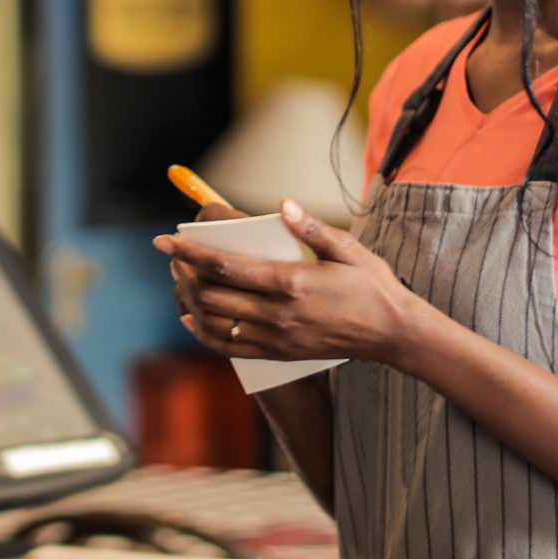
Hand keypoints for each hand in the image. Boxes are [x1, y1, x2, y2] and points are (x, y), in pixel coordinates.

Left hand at [155, 200, 432, 366]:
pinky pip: (229, 347)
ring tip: (182, 280)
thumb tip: (282, 204)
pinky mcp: (278, 354)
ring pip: (214, 323)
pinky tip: (193, 317)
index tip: (165, 240)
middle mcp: (277, 314)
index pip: (224, 266)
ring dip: (190, 300)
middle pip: (211, 294)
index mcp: (290, 282)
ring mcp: (276, 338)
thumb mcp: (348, 248)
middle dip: (183, 273)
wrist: (392, 334)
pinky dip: (204, 332)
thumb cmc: (371, 286)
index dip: (189, 252)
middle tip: (172, 256)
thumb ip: (311, 227)